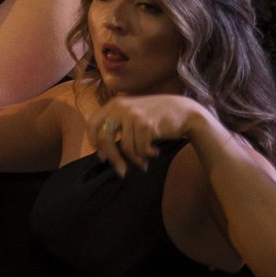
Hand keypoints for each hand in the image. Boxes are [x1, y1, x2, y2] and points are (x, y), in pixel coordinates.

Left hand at [88, 94, 204, 175]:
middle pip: (105, 138)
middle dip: (112, 158)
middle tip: (121, 172)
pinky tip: (154, 153)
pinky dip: (146, 155)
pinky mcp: (146, 124)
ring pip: (125, 146)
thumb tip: (99, 147)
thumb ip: (116, 123)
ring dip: (135, 159)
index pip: (92, 124)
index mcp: (113, 105)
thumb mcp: (132, 113)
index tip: (102, 157)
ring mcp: (132, 115)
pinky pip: (140, 148)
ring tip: (144, 163)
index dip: (94, 142)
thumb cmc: (156, 116)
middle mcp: (119, 107)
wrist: (183, 111)